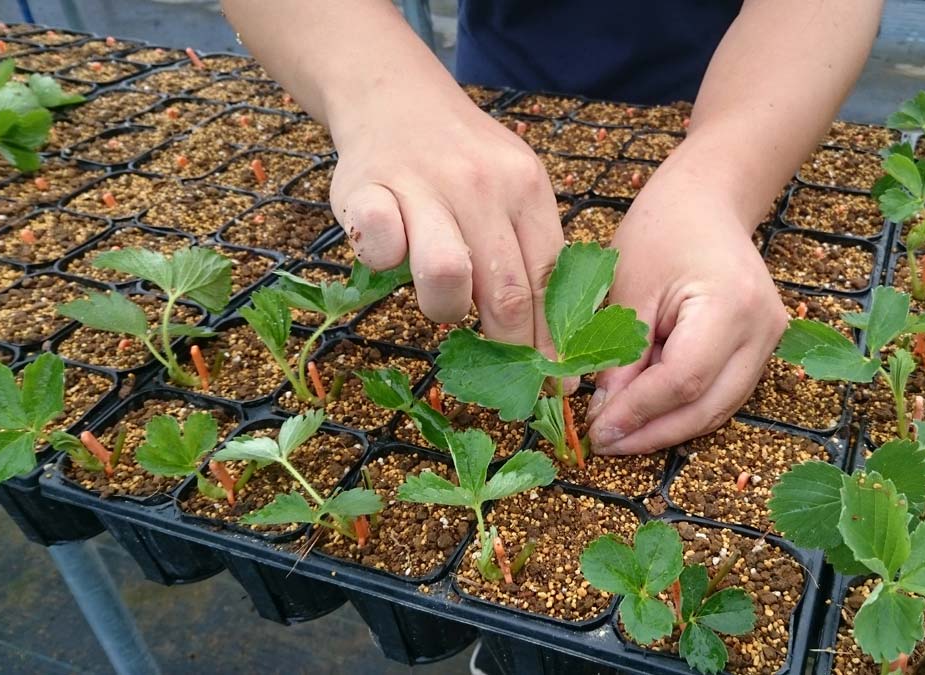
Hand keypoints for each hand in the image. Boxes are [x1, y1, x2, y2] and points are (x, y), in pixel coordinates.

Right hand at [326, 88, 562, 350]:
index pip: (548, 280)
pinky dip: (384, 264)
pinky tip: (391, 257)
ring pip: (447, 275)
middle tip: (505, 375)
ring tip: (442, 300)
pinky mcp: (367, 187)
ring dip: (445, 308)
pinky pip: (379, 247)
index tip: (557, 381)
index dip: (552, 339)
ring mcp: (423, 184)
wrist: (395, 98)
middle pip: (506, 290)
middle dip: (509, 346)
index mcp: (525, 189)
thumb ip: (529, 249)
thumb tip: (552, 339)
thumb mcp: (513, 189)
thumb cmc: (464, 161)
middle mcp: (480, 185)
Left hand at [586, 170, 786, 454]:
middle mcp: (762, 330)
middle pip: (708, 406)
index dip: (638, 412)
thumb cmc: (662, 230)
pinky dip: (684, 410)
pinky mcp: (761, 348)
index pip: (683, 380)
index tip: (597, 429)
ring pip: (718, 409)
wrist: (706, 199)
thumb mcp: (629, 288)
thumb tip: (605, 415)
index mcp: (730, 306)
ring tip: (620, 436)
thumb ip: (619, 354)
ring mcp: (769, 341)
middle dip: (653, 432)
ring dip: (668, 428)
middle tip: (605, 444)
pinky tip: (646, 416)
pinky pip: (721, 394)